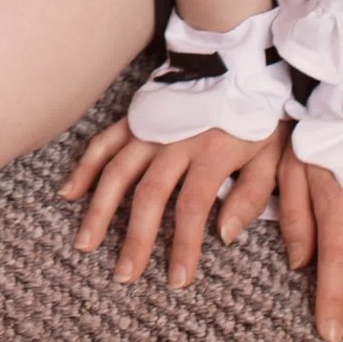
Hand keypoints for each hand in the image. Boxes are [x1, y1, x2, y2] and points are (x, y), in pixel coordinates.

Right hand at [60, 118, 285, 287]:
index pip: (192, 206)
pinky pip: (104, 143)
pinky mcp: (135, 118)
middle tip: (124, 275)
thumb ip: (252, 196)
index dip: (183, 245)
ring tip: (86, 243)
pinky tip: (70, 194)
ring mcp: (150, 128)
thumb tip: (225, 235)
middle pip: (148, 194)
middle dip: (134, 238)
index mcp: (212, 152)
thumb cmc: (258, 117)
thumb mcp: (272, 156)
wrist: (239, 63)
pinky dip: (85, 167)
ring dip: (100, 209)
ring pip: (118, 171)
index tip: (177, 279)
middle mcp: (175, 142)